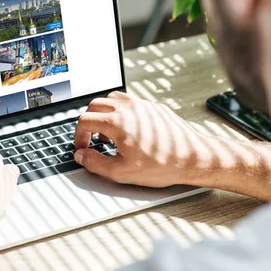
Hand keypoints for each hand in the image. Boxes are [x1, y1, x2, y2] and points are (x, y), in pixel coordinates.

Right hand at [74, 91, 202, 187]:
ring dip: (104, 114)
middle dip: (88, 122)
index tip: (82, 147)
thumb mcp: (121, 172)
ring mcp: (142, 105)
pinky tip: (128, 131)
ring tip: (108, 134)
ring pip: (112, 99)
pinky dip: (121, 112)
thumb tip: (82, 156)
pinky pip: (131, 102)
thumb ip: (95, 163)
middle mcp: (129, 108)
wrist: (191, 158)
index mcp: (117, 122)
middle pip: (95, 105)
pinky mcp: (154, 107)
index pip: (85, 120)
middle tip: (91, 139)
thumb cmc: (162, 166)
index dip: (78, 135)